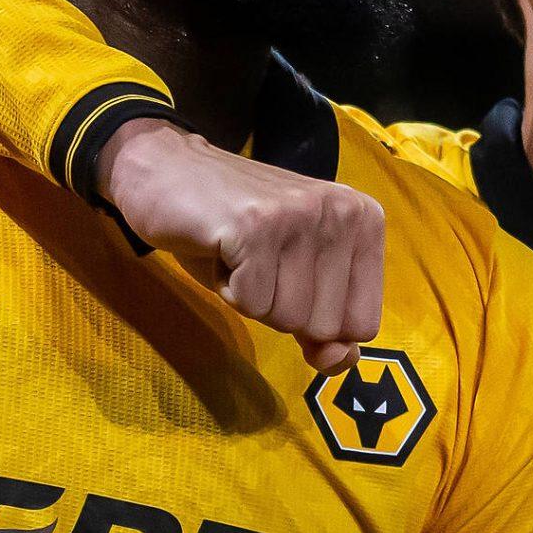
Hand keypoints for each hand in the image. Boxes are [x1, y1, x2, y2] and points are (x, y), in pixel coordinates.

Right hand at [97, 118, 384, 372]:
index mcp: (365, 221)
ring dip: (252, 299)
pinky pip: (250, 304)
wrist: (167, 172)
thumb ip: (327, 327)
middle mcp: (343, 213)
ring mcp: (300, 216)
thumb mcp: (294, 281)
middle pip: (324, 327)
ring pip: (286, 319)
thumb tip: (342, 360)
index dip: (316, 321)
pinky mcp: (255, 226)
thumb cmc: (235, 232)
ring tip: (239, 253)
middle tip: (258, 261)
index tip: (289, 277)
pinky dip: (226, 289)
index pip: (362, 323)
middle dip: (281, 310)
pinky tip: (220, 249)